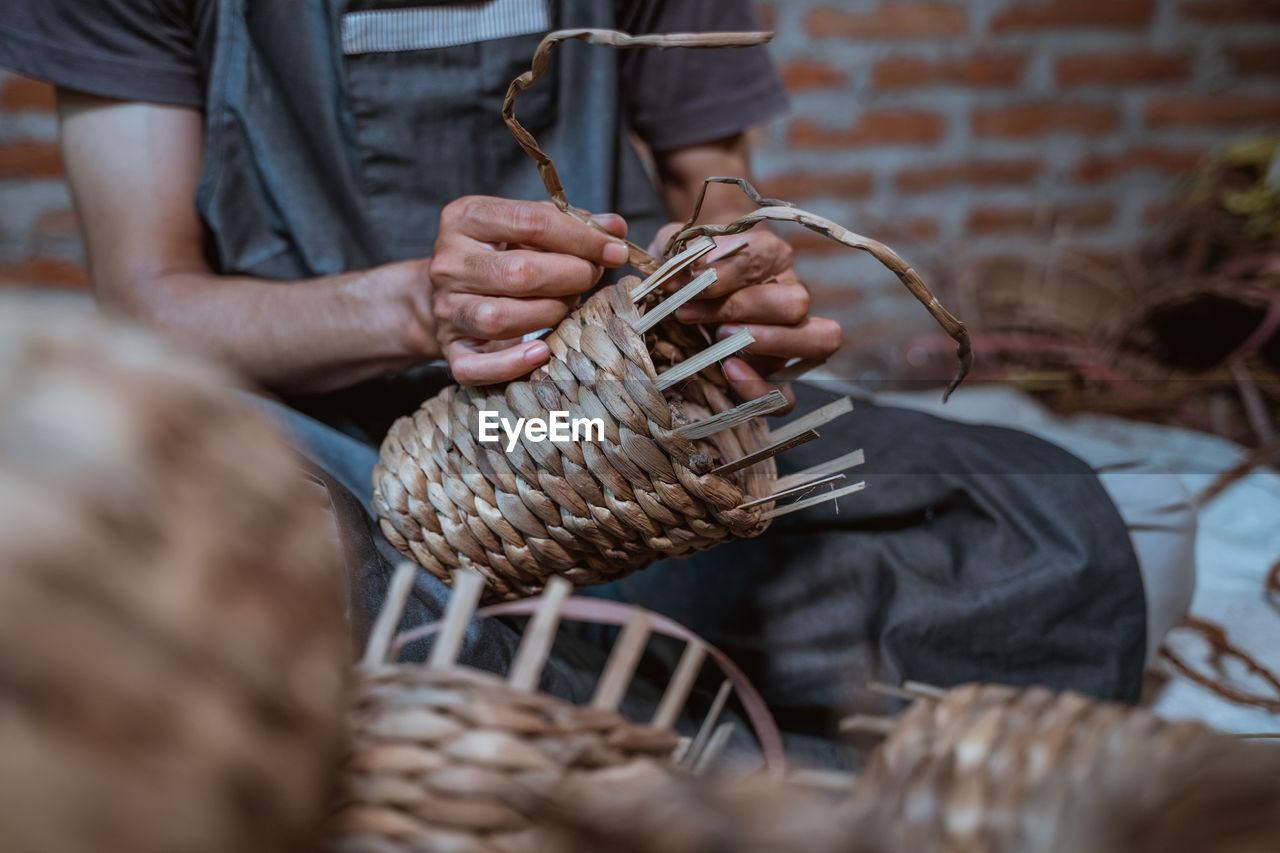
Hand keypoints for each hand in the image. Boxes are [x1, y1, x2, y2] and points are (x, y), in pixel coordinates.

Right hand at [430, 197, 629, 384]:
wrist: (443, 293)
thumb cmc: (498, 255)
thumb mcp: (526, 228)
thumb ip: (570, 224)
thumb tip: (615, 228)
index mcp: (466, 219)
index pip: (529, 221)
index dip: (581, 237)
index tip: (615, 251)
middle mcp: (449, 263)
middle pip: (518, 272)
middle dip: (570, 276)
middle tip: (590, 278)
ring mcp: (445, 308)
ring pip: (500, 319)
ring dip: (549, 314)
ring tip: (566, 306)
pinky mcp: (450, 349)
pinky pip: (475, 366)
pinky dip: (512, 365)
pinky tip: (542, 352)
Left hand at [649, 224, 842, 411]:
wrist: (685, 297)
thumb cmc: (686, 270)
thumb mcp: (679, 254)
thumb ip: (686, 254)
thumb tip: (696, 266)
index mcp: (771, 255)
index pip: (762, 257)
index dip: (719, 273)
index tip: (677, 284)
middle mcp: (790, 293)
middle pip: (796, 302)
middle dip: (743, 308)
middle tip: (695, 314)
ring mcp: (790, 338)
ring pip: (818, 340)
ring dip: (768, 341)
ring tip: (718, 337)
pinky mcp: (776, 377)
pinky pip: (787, 396)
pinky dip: (760, 389)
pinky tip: (728, 372)